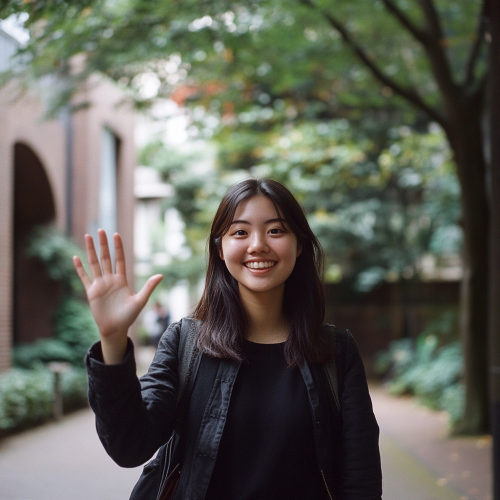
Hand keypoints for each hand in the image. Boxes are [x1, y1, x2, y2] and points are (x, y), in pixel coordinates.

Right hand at [73, 229, 162, 363]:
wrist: (115, 329)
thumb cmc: (129, 316)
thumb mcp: (140, 300)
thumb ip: (149, 287)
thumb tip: (161, 275)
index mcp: (122, 280)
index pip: (119, 259)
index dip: (118, 247)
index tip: (116, 234)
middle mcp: (110, 280)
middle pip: (105, 258)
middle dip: (103, 244)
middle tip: (101, 230)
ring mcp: (100, 285)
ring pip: (94, 264)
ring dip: (90, 250)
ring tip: (87, 237)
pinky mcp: (91, 292)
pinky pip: (84, 278)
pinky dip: (80, 268)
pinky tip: (76, 257)